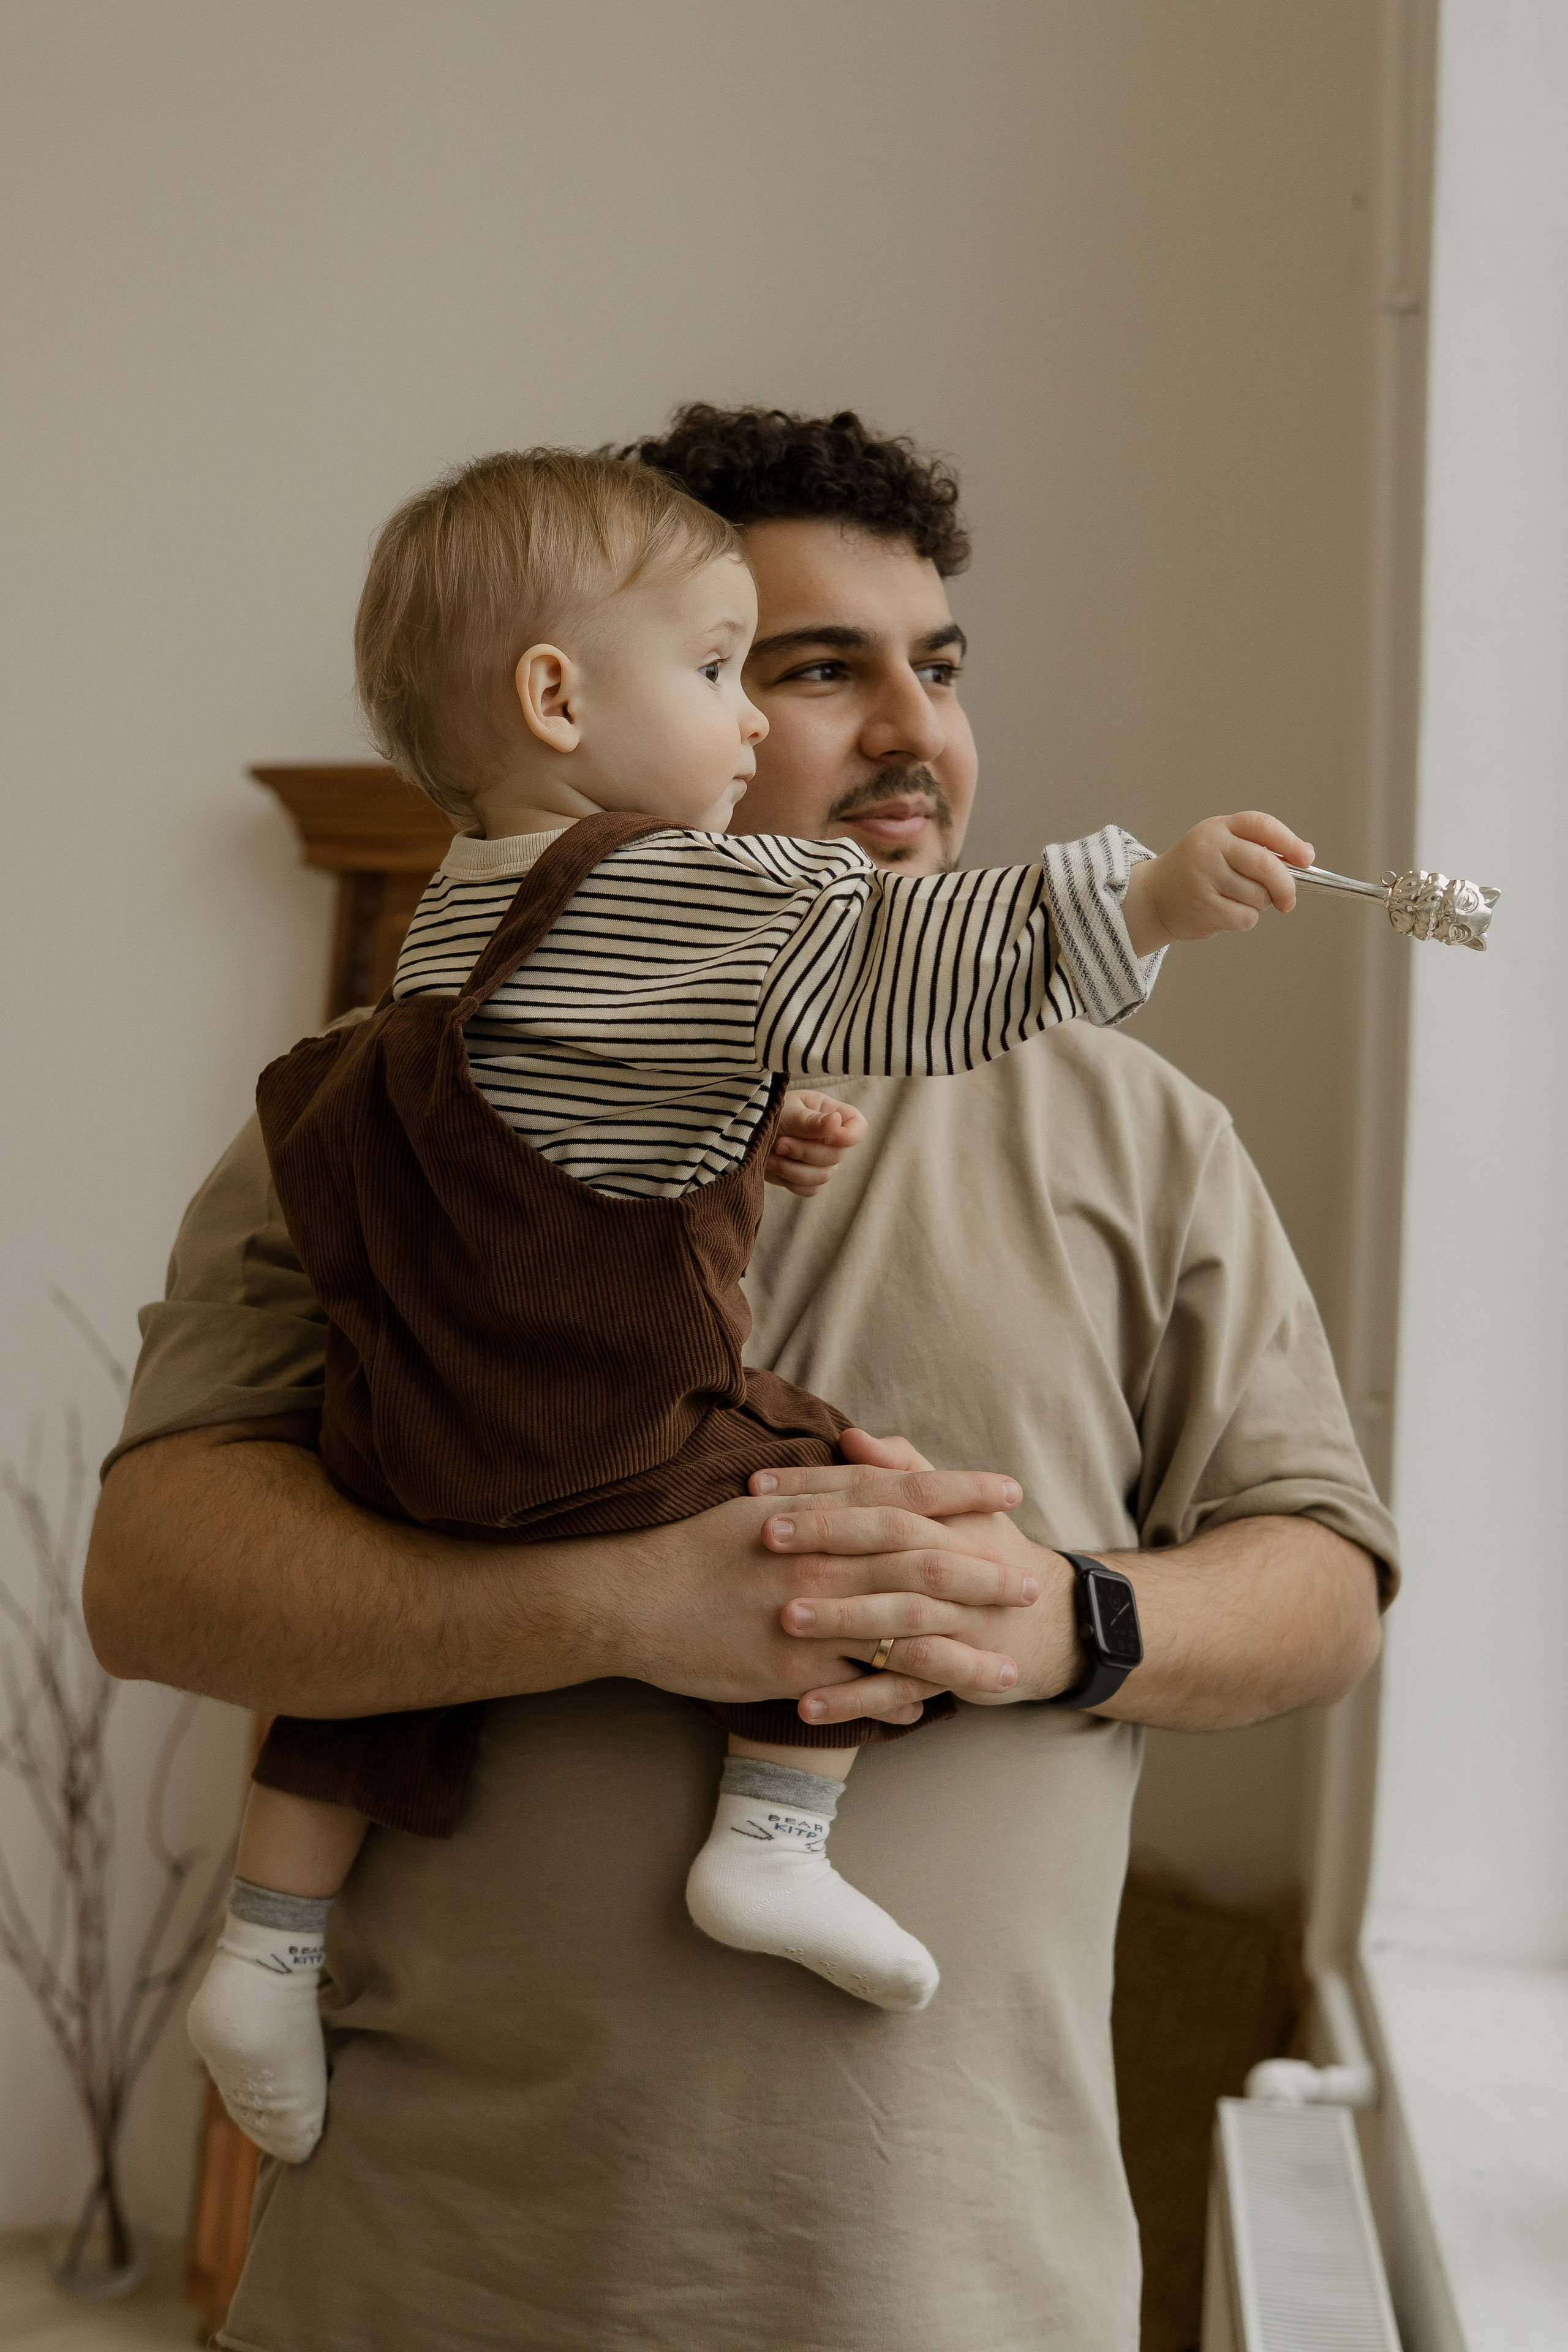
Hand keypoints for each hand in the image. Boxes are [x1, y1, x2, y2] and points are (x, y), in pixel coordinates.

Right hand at [607, 1446, 1038, 1728]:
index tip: (1010, 1491)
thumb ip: (816, 1489)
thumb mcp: (754, 1500)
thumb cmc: (686, 1545)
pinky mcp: (792, 1670)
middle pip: (921, 1563)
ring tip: (1011, 1669)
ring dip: (964, 1652)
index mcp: (815, 1514)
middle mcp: (822, 1561)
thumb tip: (862, 1468)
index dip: (963, 1491)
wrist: (625, 1597)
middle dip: (983, 1573)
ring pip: (903, 1633)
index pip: (907, 1493)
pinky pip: (859, 1685)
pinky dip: (901, 1696)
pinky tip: (934, 1709)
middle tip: (1030, 1582)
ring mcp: (810, 1618)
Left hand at [749, 1429, 1083, 1727]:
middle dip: (830, 1537)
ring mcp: (959, 1622)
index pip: (879, 1490)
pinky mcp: (955, 1673)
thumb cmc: (985, 1554)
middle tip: (767, 1535)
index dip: (820, 1484)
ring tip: (784, 1619)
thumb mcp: (954, 1508)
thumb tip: (851, 1437)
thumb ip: (902, 1470)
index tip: (760, 1485)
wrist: (1049, 1622)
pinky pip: (903, 1690)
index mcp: (948, 1517)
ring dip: (842, 1619)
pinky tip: (805, 1707)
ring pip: (900, 1617)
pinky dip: (856, 1700)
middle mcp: (957, 1563)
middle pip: (892, 1544)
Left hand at [764, 1091, 868, 1197]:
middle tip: (780, 1144)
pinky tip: (772, 1166)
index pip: (858, 1127)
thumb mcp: (788, 1110)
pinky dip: (790, 1180)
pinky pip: (809, 1189)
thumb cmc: (769, 1112)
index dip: (849, 1136)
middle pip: (837, 1156)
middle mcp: (830, 1139)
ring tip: (771, 1156)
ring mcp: (820, 1161)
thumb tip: (835, 1123)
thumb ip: (810, 1121)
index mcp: (831, 1114)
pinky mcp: (806, 1179)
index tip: (828, 1138)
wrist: (744, 1133)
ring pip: (823, 1176)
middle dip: (805, 1152)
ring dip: (793, 1169)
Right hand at [1123, 811, 1313, 955]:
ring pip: (1258, 896)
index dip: (1289, 842)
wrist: (1153, 896)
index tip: (1306, 858)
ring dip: (1258, 905)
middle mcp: (1210, 848)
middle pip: (1266, 865)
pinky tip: (1227, 913)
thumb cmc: (1196, 871)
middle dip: (1285, 886)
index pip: (1262, 826)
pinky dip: (1245, 919)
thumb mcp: (1221, 846)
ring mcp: (1204, 876)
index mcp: (1219, 828)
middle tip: (1287, 900)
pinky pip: (1245, 917)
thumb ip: (1258, 847)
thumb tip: (1304, 857)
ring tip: (1237, 900)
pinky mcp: (1202, 905)